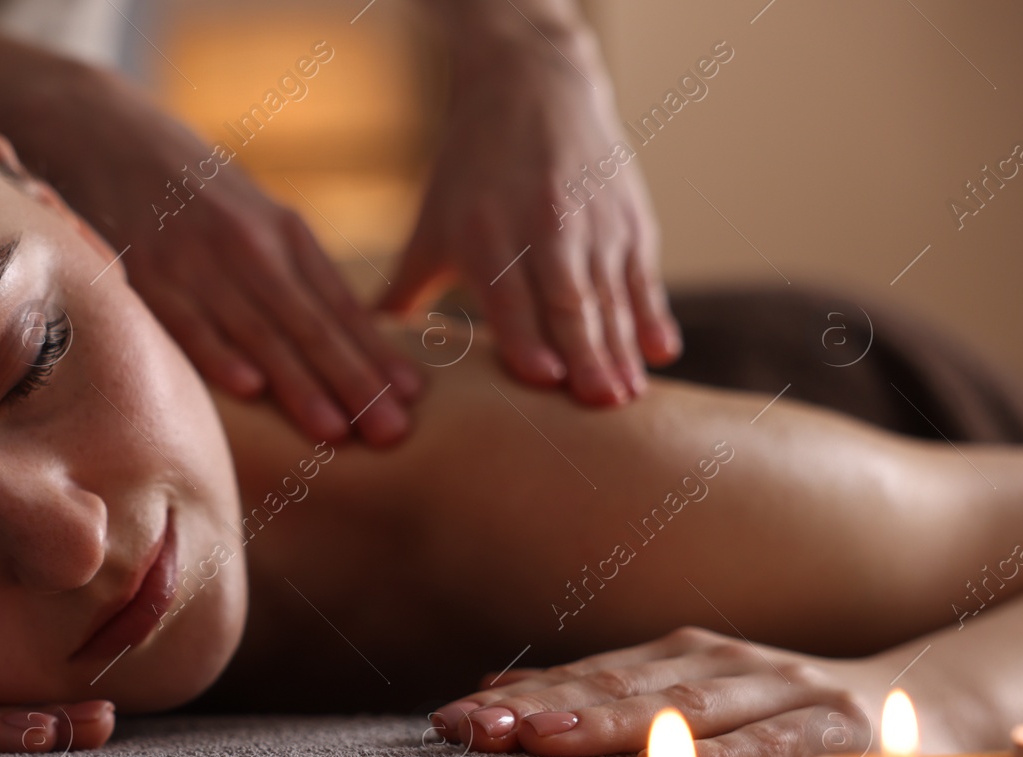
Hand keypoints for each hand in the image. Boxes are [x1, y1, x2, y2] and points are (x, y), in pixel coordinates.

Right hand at [6, 64, 421, 445]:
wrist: (108, 135)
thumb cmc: (193, 192)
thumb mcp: (254, 218)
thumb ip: (293, 273)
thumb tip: (347, 339)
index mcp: (284, 234)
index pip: (339, 305)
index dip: (377, 353)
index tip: (415, 397)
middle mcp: (249, 246)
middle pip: (309, 324)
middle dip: (354, 381)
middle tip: (392, 431)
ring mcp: (198, 261)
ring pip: (258, 332)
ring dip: (298, 384)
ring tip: (336, 430)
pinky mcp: (147, 272)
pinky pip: (188, 322)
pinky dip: (219, 354)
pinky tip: (249, 389)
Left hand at [382, 27, 680, 404]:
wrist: (530, 86)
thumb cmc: (471, 173)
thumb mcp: (432, 227)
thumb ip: (403, 293)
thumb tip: (359, 356)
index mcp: (486, 235)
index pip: (510, 295)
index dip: (527, 336)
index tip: (544, 379)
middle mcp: (542, 227)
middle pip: (567, 300)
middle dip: (586, 353)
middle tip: (600, 404)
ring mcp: (591, 223)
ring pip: (609, 294)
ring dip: (621, 347)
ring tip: (628, 396)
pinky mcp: (628, 218)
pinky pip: (643, 274)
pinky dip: (653, 314)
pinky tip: (663, 352)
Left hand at [427, 627, 881, 756]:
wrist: (920, 700)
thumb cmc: (785, 707)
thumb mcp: (693, 688)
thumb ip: (607, 691)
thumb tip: (497, 691)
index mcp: (682, 655)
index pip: (587, 675)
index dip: (519, 695)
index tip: (449, 715)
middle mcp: (722, 663)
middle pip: (619, 688)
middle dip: (540, 707)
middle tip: (471, 727)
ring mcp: (779, 691)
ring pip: (682, 708)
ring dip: (607, 721)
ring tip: (539, 735)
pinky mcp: (835, 730)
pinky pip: (773, 746)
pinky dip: (722, 754)